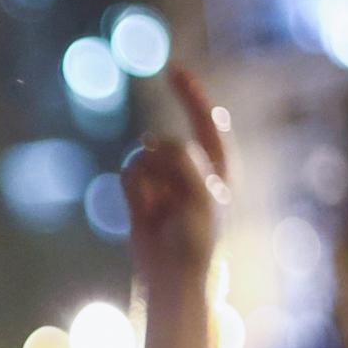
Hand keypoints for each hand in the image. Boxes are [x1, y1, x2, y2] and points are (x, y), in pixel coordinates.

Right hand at [121, 67, 229, 291]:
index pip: (208, 124)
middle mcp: (192, 169)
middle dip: (163, 163)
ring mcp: (164, 179)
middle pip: (169, 141)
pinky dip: (133, 191)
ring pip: (144, 156)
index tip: (174, 70)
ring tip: (159, 212)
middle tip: (161, 177)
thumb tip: (149, 143)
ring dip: (148, 182)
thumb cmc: (196, 240)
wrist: (171, 276)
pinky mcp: (139, 191)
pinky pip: (128, 171)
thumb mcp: (202, 197)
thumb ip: (184, 161)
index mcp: (220, 169)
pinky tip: (144, 215)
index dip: (192, 96)